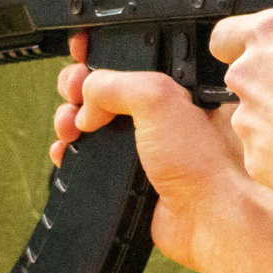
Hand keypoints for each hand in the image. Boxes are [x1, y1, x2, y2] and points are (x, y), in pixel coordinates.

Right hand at [51, 32, 268, 272]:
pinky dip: (72, 151)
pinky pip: (91, 155)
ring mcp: (143, 144)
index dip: (101, 54)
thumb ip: (116, 83)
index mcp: (176, 86)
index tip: (80, 54)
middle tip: (71, 93)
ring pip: (93, 122)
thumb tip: (86, 98)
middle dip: (78, 87)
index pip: (131, 57)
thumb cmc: (203, 161)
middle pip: (104, 88)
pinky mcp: (130, 173)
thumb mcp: (159, 98)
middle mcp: (160, 113)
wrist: (206, 218)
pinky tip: (65, 151)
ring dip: (70, 119)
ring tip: (67, 127)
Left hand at [211, 2, 272, 203]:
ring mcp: (248, 120)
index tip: (266, 49)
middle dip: (269, 82)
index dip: (242, 41)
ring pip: (254, 116)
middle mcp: (249, 74)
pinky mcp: (255, 159)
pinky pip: (264, 153)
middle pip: (244, 76)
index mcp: (272, 33)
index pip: (226, 31)